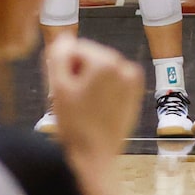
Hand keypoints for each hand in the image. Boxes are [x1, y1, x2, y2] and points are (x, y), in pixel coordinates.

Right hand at [44, 30, 143, 154]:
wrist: (93, 157)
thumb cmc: (74, 124)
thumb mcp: (58, 86)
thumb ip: (58, 54)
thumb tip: (65, 37)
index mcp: (107, 62)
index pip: (74, 49)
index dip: (63, 68)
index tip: (64, 90)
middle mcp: (125, 66)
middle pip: (89, 57)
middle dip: (78, 73)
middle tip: (73, 100)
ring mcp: (133, 81)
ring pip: (100, 69)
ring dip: (89, 81)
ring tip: (84, 106)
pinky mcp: (135, 94)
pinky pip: (112, 81)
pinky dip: (102, 89)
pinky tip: (96, 108)